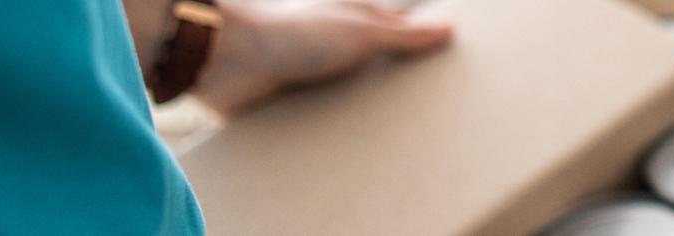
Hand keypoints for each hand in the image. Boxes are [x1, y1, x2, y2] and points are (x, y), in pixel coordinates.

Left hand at [190, 0, 451, 117]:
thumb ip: (404, 32)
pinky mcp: (289, 96)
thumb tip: (448, 27)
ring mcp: (310, 68)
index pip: (397, 24)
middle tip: (426, 98)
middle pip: (374, 57)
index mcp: (351, 16)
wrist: (225, 58)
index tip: (446, 52)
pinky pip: (321, 113)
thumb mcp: (361, 29)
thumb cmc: (290, 31)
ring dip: (364, 104)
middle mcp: (332, 39)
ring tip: (395, 126)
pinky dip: (335, 123)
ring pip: (348, 87)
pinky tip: (351, 136)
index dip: (420, 36)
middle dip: (395, 75)